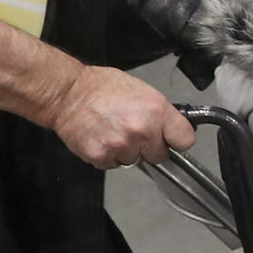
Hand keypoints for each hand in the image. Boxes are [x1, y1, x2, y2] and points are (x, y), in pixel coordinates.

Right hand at [49, 65, 195, 168]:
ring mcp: (121, 145)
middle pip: (160, 156)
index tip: (170, 139)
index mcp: (156, 111)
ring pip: (135, 161)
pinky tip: (102, 138)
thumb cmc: (102, 87)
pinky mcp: (101, 156)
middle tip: (134, 132)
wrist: (67, 93)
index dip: (176, 140)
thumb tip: (172, 129)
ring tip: (113, 131)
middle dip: (149, 147)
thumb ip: (160, 113)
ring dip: (127, 152)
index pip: (184, 140)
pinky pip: (114, 165)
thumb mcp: (142, 91)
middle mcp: (142, 130)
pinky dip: (108, 156)